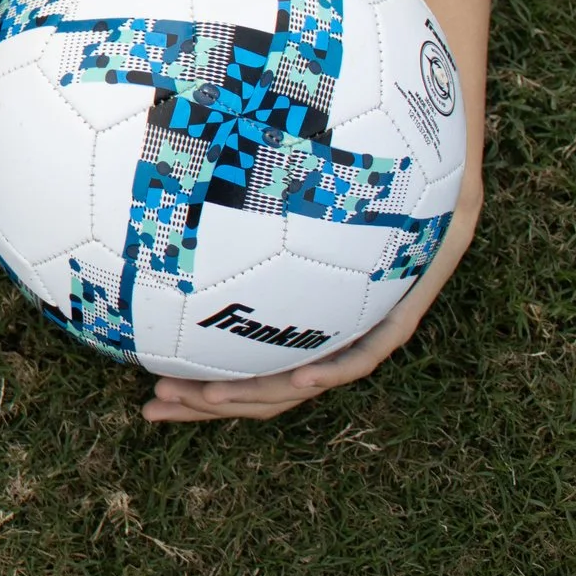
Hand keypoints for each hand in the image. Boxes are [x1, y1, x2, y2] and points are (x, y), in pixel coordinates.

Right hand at [141, 166, 481, 422]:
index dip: (200, 393)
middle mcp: (322, 338)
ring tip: (213, 396)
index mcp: (294, 324)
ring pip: (305, 385)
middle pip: (266, 391)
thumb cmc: (344, 179)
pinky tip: (299, 376)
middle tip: (158, 407)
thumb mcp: (275, 199)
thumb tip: (170, 197)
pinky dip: (331, 371)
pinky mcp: (397, 319)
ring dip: (258, 395)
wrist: (422, 168)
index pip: (243, 373)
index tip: (153, 398)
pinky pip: (362, 355)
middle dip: (211, 404)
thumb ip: (233, 212)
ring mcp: (358, 334)